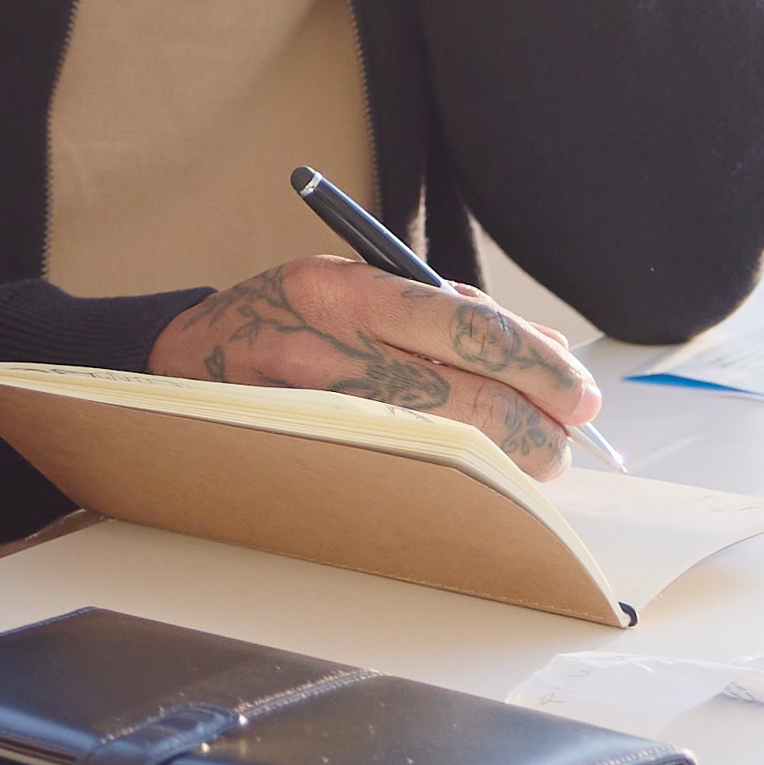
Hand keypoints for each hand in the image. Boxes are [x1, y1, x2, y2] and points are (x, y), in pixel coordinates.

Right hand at [154, 252, 609, 477]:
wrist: (183, 362)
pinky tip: (483, 475)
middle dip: (537, 427)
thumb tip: (549, 357)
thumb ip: (445, 311)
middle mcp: (324, 352)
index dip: (540, 367)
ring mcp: (313, 415)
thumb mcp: (357, 282)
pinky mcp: (311, 462)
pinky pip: (410, 481)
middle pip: (468, 403)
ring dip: (508, 461)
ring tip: (533, 455)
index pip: (469, 328)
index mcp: (344, 290)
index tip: (580, 392)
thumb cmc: (290, 319)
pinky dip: (463, 481)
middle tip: (566, 437)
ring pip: (446, 453)